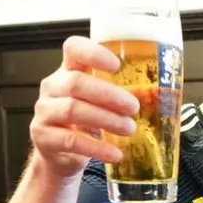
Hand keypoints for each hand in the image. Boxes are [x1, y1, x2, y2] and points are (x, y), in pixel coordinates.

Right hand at [30, 36, 137, 178]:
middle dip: (109, 95)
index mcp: (68, 70)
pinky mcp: (44, 137)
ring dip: (106, 120)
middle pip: (76, 83)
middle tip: (133, 107)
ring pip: (72, 110)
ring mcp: (45, 112)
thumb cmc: (85, 121)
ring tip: (129, 129)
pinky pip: (70, 141)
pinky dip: (97, 148)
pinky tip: (115, 153)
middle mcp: (52, 87)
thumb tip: (158, 96)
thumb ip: (119, 94)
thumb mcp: (100, 103)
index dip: (94, 53)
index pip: (73, 48)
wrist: (61, 154)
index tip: (116, 65)